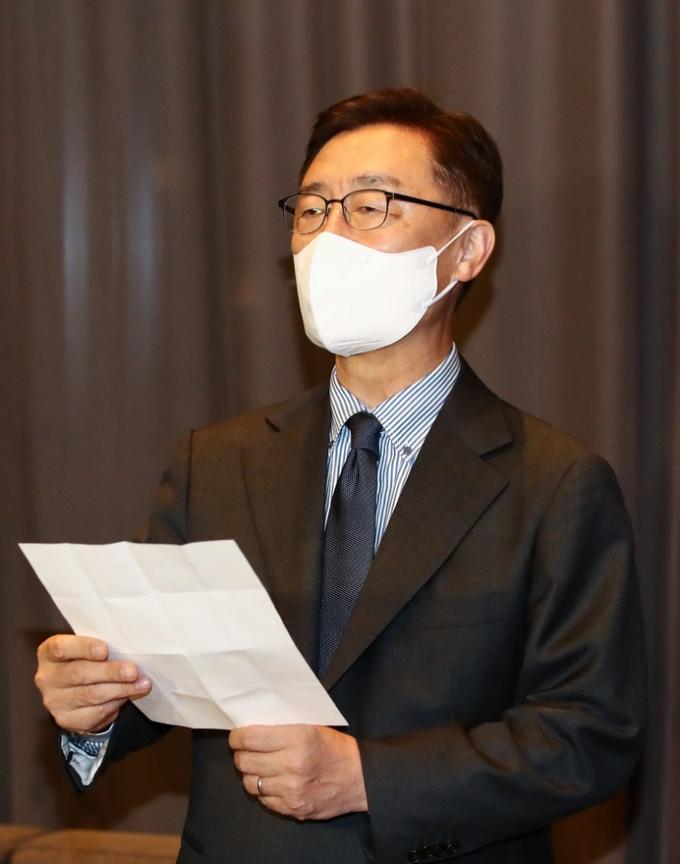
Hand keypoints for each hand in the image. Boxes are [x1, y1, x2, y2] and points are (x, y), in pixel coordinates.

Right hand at [34, 634, 150, 733]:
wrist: (72, 692)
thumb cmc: (84, 660)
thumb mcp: (85, 649)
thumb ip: (99, 647)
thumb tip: (130, 650)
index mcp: (49, 653)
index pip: (61, 648)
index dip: (84, 648)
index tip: (105, 650)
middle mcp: (47, 678)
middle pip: (80, 674)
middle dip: (110, 672)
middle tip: (133, 671)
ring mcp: (55, 701)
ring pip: (91, 695)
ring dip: (121, 689)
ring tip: (142, 684)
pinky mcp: (67, 719)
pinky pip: (96, 712)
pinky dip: (116, 703)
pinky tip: (129, 695)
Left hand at [229, 724, 367, 819]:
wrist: (359, 778)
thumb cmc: (335, 748)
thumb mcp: (312, 726)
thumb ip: (283, 727)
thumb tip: (251, 727)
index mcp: (298, 738)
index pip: (251, 738)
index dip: (238, 737)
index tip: (237, 736)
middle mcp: (293, 765)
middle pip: (245, 761)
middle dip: (241, 754)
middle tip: (245, 750)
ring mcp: (292, 790)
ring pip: (250, 783)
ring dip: (251, 773)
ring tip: (259, 766)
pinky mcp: (293, 808)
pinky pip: (263, 800)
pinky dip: (264, 790)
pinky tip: (273, 781)